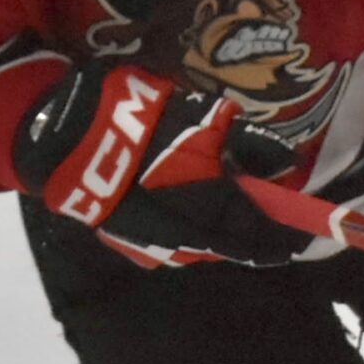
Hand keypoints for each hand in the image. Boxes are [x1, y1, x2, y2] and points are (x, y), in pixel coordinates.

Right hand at [16, 64, 306, 266]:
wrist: (65, 138)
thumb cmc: (138, 115)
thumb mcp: (198, 115)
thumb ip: (244, 144)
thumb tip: (284, 164)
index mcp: (202, 194)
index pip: (252, 225)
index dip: (278, 235)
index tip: (298, 241)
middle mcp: (181, 226)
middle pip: (228, 244)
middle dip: (253, 243)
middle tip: (275, 243)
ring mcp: (151, 240)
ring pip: (200, 249)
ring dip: (223, 243)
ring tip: (240, 235)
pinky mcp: (128, 241)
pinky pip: (172, 248)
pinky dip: (192, 239)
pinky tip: (196, 228)